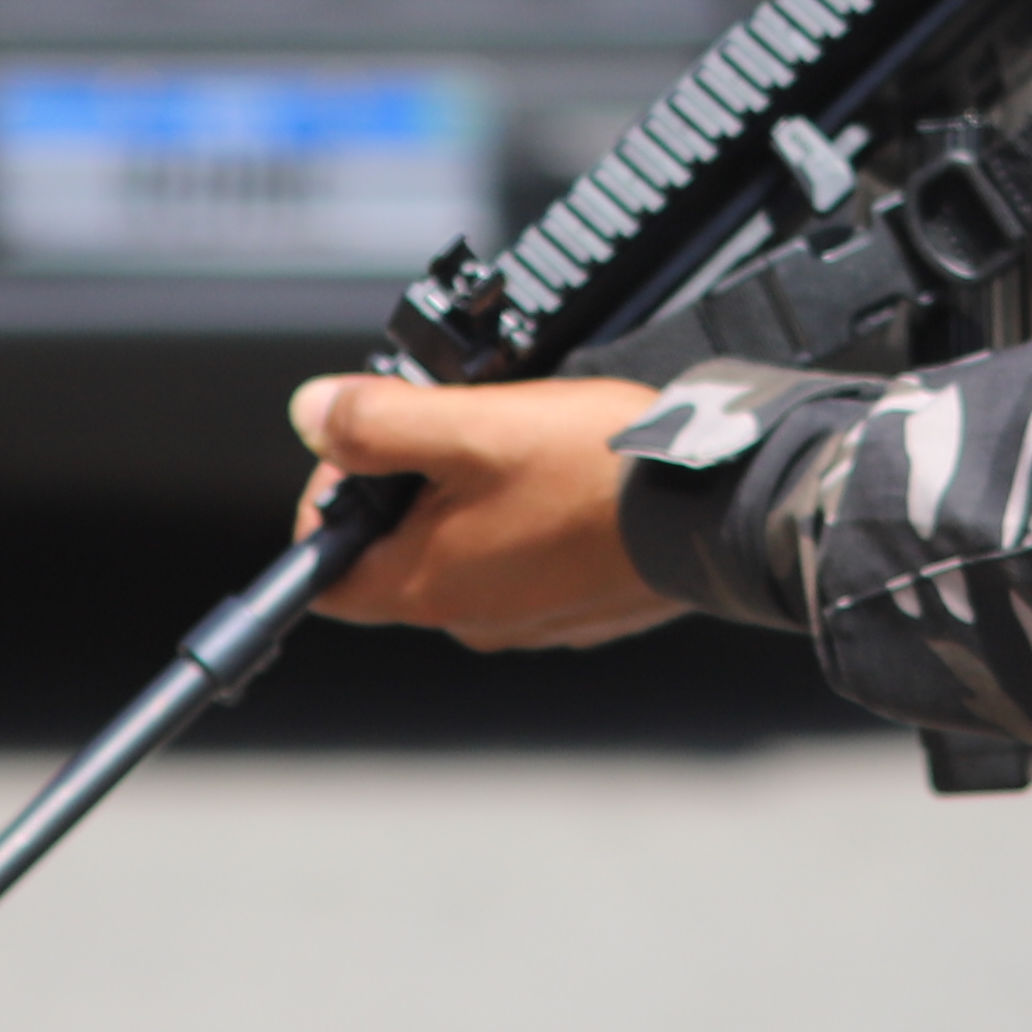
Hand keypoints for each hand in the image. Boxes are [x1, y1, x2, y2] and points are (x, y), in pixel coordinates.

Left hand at [287, 373, 681, 648]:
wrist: (717, 507)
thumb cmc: (601, 474)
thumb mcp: (472, 426)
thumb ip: (379, 422)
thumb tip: (313, 414)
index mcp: (427, 586)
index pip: (323, 573)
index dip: (327, 498)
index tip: (362, 441)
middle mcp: (472, 616)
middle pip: (396, 551)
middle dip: (409, 480)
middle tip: (452, 420)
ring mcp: (530, 617)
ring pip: (465, 547)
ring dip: (472, 492)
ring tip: (517, 436)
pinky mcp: (579, 604)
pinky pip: (526, 558)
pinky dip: (529, 514)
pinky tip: (564, 471)